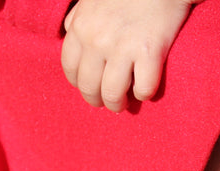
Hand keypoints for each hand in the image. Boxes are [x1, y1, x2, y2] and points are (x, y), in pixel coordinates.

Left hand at [61, 0, 198, 111]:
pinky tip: (147, 88)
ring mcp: (122, 46)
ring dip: (119, 104)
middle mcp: (96, 39)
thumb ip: (79, 15)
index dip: (81, 85)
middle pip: (89, 87)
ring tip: (127, 103)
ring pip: (113, 94)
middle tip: (110, 102)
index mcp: (81, 26)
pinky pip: (143, 88)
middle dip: (98, 100)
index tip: (92, 88)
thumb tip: (71, 31)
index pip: (70, 69)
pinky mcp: (149, 51)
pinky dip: (145, 93)